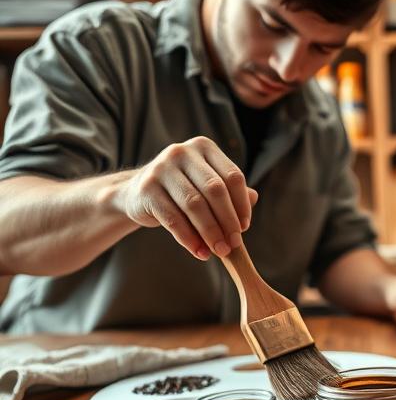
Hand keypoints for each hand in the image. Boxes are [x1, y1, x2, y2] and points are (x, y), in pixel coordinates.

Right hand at [114, 136, 257, 260]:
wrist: (137, 193)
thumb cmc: (182, 191)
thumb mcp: (207, 185)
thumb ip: (230, 191)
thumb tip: (254, 198)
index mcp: (203, 147)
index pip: (232, 176)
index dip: (242, 205)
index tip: (244, 228)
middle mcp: (182, 152)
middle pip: (215, 190)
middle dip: (228, 221)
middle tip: (234, 244)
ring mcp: (161, 168)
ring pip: (195, 205)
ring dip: (210, 233)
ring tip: (219, 251)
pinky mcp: (146, 189)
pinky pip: (173, 219)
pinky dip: (189, 239)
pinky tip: (200, 252)